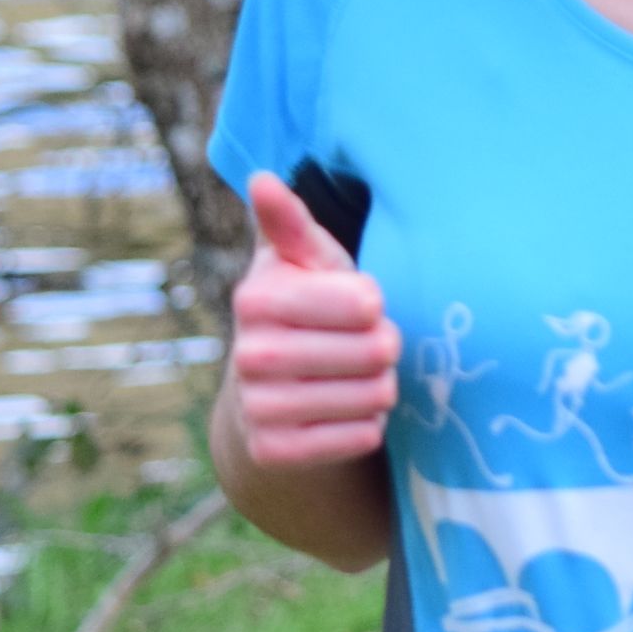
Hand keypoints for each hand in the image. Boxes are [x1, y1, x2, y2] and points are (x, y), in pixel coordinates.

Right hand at [228, 173, 400, 465]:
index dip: (377, 304)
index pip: (364, 302)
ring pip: (373, 395)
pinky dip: (370, 425)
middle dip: (386, 345)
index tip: (362, 303)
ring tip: (358, 375)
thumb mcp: (309, 260)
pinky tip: (348, 410)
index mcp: (255, 299)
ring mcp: (256, 409)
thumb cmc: (310, 306)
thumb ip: (293, 223)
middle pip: (376, 350)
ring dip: (382, 386)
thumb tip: (263, 178)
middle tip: (367, 343)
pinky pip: (360, 437)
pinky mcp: (272, 453)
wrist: (276, 389)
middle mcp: (247, 355)